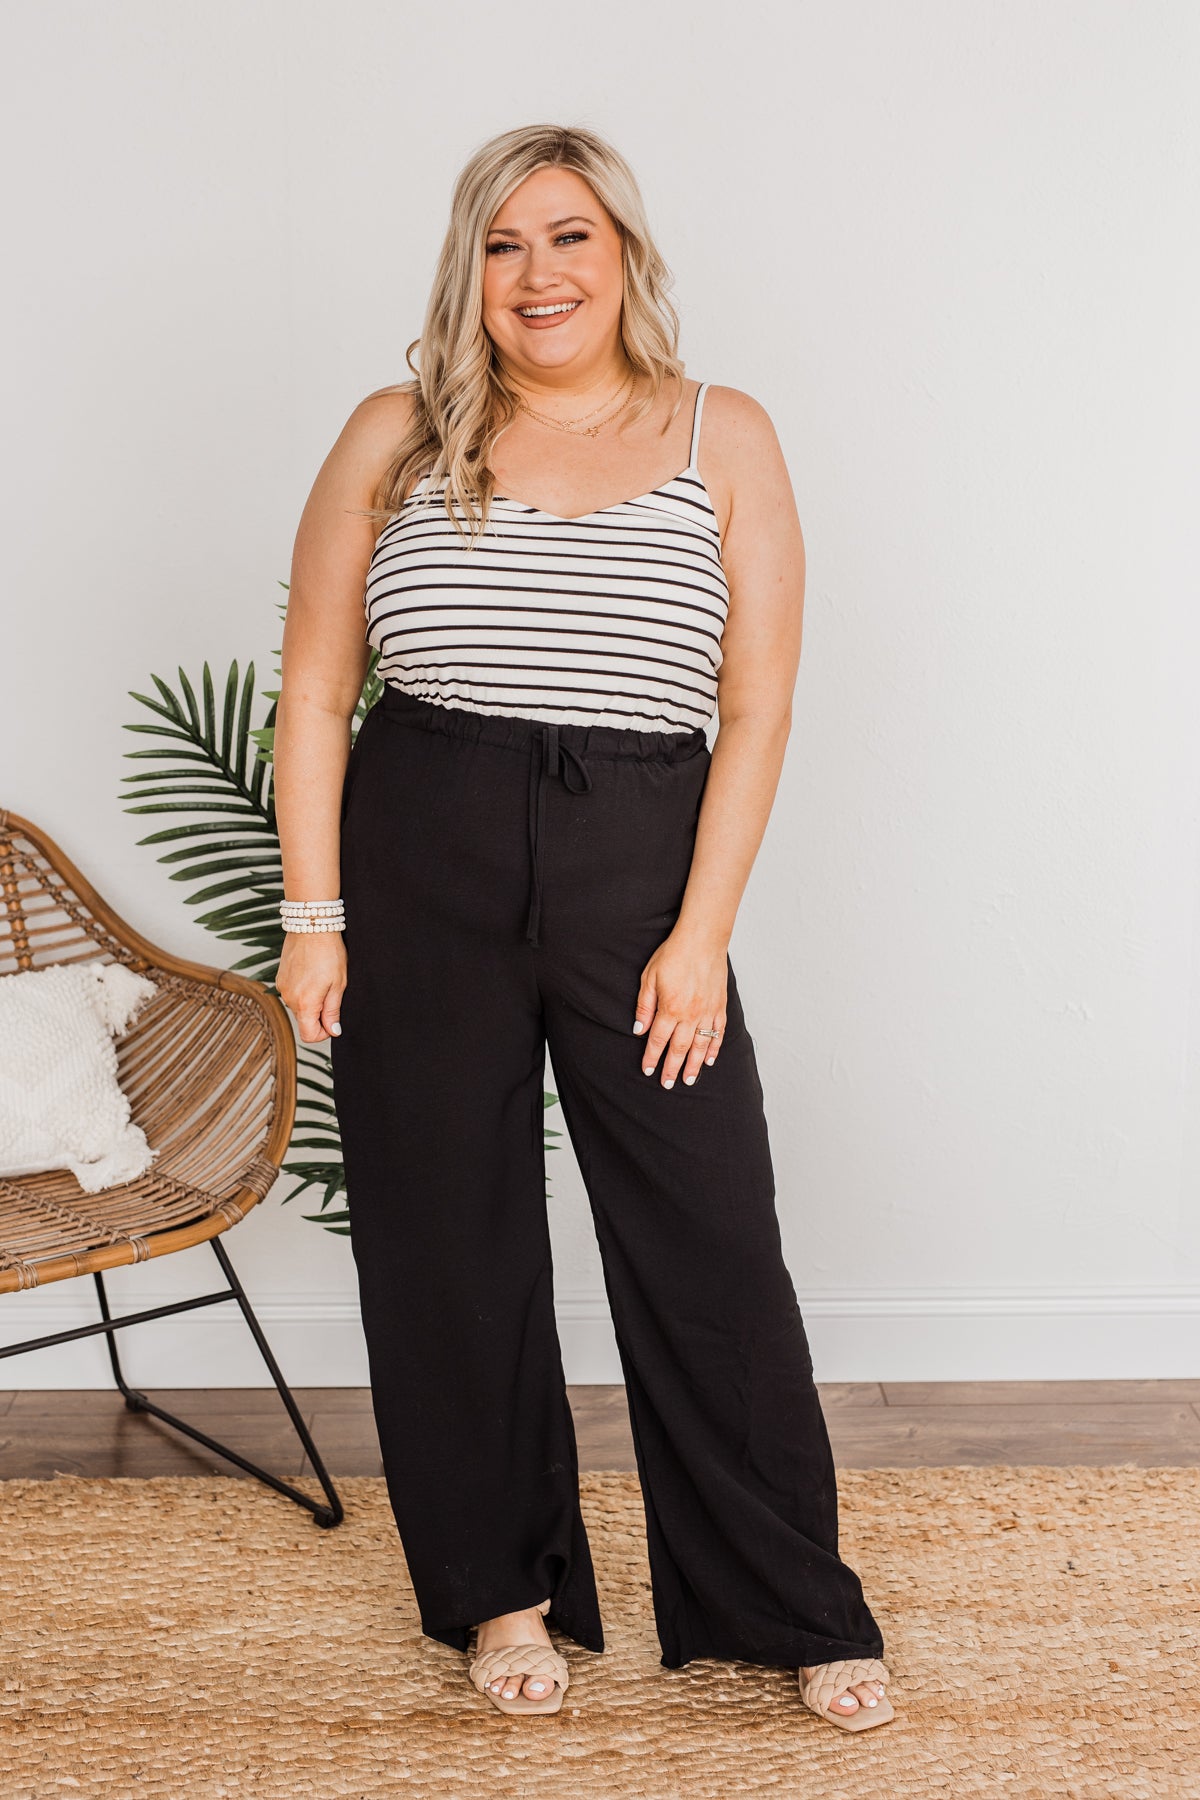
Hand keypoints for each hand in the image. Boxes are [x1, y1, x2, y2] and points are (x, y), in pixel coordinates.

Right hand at [276, 931, 346, 1042]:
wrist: (311, 925)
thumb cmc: (329, 953)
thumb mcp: (338, 984)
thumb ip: (333, 1010)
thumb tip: (333, 1030)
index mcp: (305, 1003)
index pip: (309, 1035)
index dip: (324, 1033)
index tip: (333, 1021)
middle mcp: (289, 998)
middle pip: (304, 1020)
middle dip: (319, 1013)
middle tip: (332, 991)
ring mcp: (282, 987)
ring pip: (299, 1005)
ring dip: (311, 999)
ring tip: (322, 978)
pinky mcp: (280, 977)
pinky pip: (293, 992)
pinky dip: (303, 988)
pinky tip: (312, 972)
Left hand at [632, 927, 727, 1087]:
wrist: (702, 939)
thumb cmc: (673, 954)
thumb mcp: (649, 977)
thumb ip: (645, 1005)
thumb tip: (639, 1029)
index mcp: (671, 1008)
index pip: (658, 1040)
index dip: (652, 1057)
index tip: (648, 1071)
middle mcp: (691, 1014)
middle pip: (680, 1048)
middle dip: (672, 1068)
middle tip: (668, 1084)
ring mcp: (708, 1011)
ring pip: (701, 1045)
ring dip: (695, 1065)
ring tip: (689, 1080)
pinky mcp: (720, 1006)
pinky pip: (718, 1032)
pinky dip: (715, 1048)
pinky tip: (711, 1059)